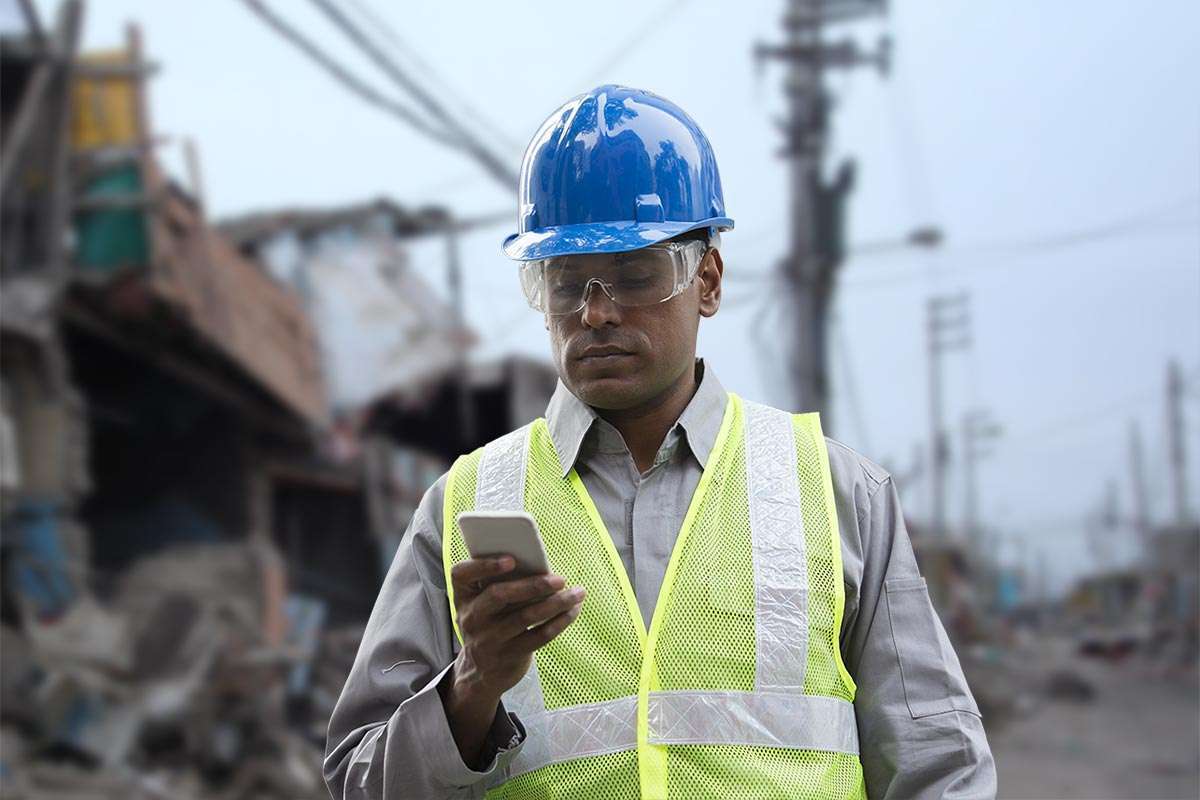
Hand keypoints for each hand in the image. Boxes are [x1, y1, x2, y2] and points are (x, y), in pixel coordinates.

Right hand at [440, 555, 584, 766]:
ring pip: (526, 616)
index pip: (460, 575)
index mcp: (463, 596)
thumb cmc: (489, 622)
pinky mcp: (510, 655)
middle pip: (499, 595)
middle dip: (533, 585)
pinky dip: (561, 621)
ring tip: (578, 593)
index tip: (511, 560)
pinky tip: (573, 610)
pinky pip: (540, 636)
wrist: (481, 671)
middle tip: (560, 579)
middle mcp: (472, 617)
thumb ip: (499, 583)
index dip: (484, 565)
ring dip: (557, 602)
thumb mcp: (481, 604)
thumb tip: (541, 565)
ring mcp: (490, 638)